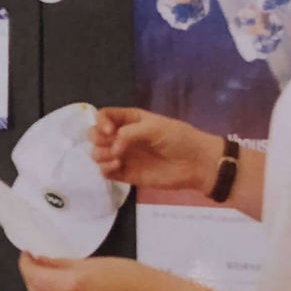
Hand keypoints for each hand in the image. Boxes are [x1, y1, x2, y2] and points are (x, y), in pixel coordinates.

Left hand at [19, 253, 184, 290]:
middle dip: (34, 281)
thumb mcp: (94, 263)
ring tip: (57, 286)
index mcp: (72, 286)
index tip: (28, 256)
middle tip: (40, 268)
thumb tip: (40, 261)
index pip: (33, 276)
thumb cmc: (134, 278)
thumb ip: (62, 264)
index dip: (26, 264)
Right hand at [90, 107, 221, 193]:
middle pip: (95, 134)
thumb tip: (113, 149)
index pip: (104, 116)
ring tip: (118, 159)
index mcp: (130, 120)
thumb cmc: (178, 139)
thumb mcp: (155, 128)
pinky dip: (105, 169)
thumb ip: (129, 133)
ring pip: (97, 153)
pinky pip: (104, 171)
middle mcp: (122, 137)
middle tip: (112, 145)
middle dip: (98, 139)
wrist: (196, 164)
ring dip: (101, 155)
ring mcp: (123, 156)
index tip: (110, 131)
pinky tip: (118, 167)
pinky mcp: (125, 174)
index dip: (101, 122)